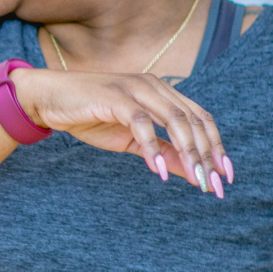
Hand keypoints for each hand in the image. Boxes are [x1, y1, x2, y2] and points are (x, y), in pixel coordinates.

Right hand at [11, 68, 231, 196]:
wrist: (48, 100)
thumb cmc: (89, 117)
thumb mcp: (130, 141)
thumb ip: (161, 151)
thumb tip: (190, 172)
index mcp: (161, 92)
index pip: (199, 118)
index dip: (216, 146)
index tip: (225, 175)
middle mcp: (153, 86)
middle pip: (192, 120)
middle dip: (207, 154)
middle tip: (214, 185)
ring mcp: (135, 89)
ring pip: (174, 120)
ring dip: (188, 153)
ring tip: (196, 180)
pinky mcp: (115, 98)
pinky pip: (141, 124)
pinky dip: (152, 147)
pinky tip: (157, 171)